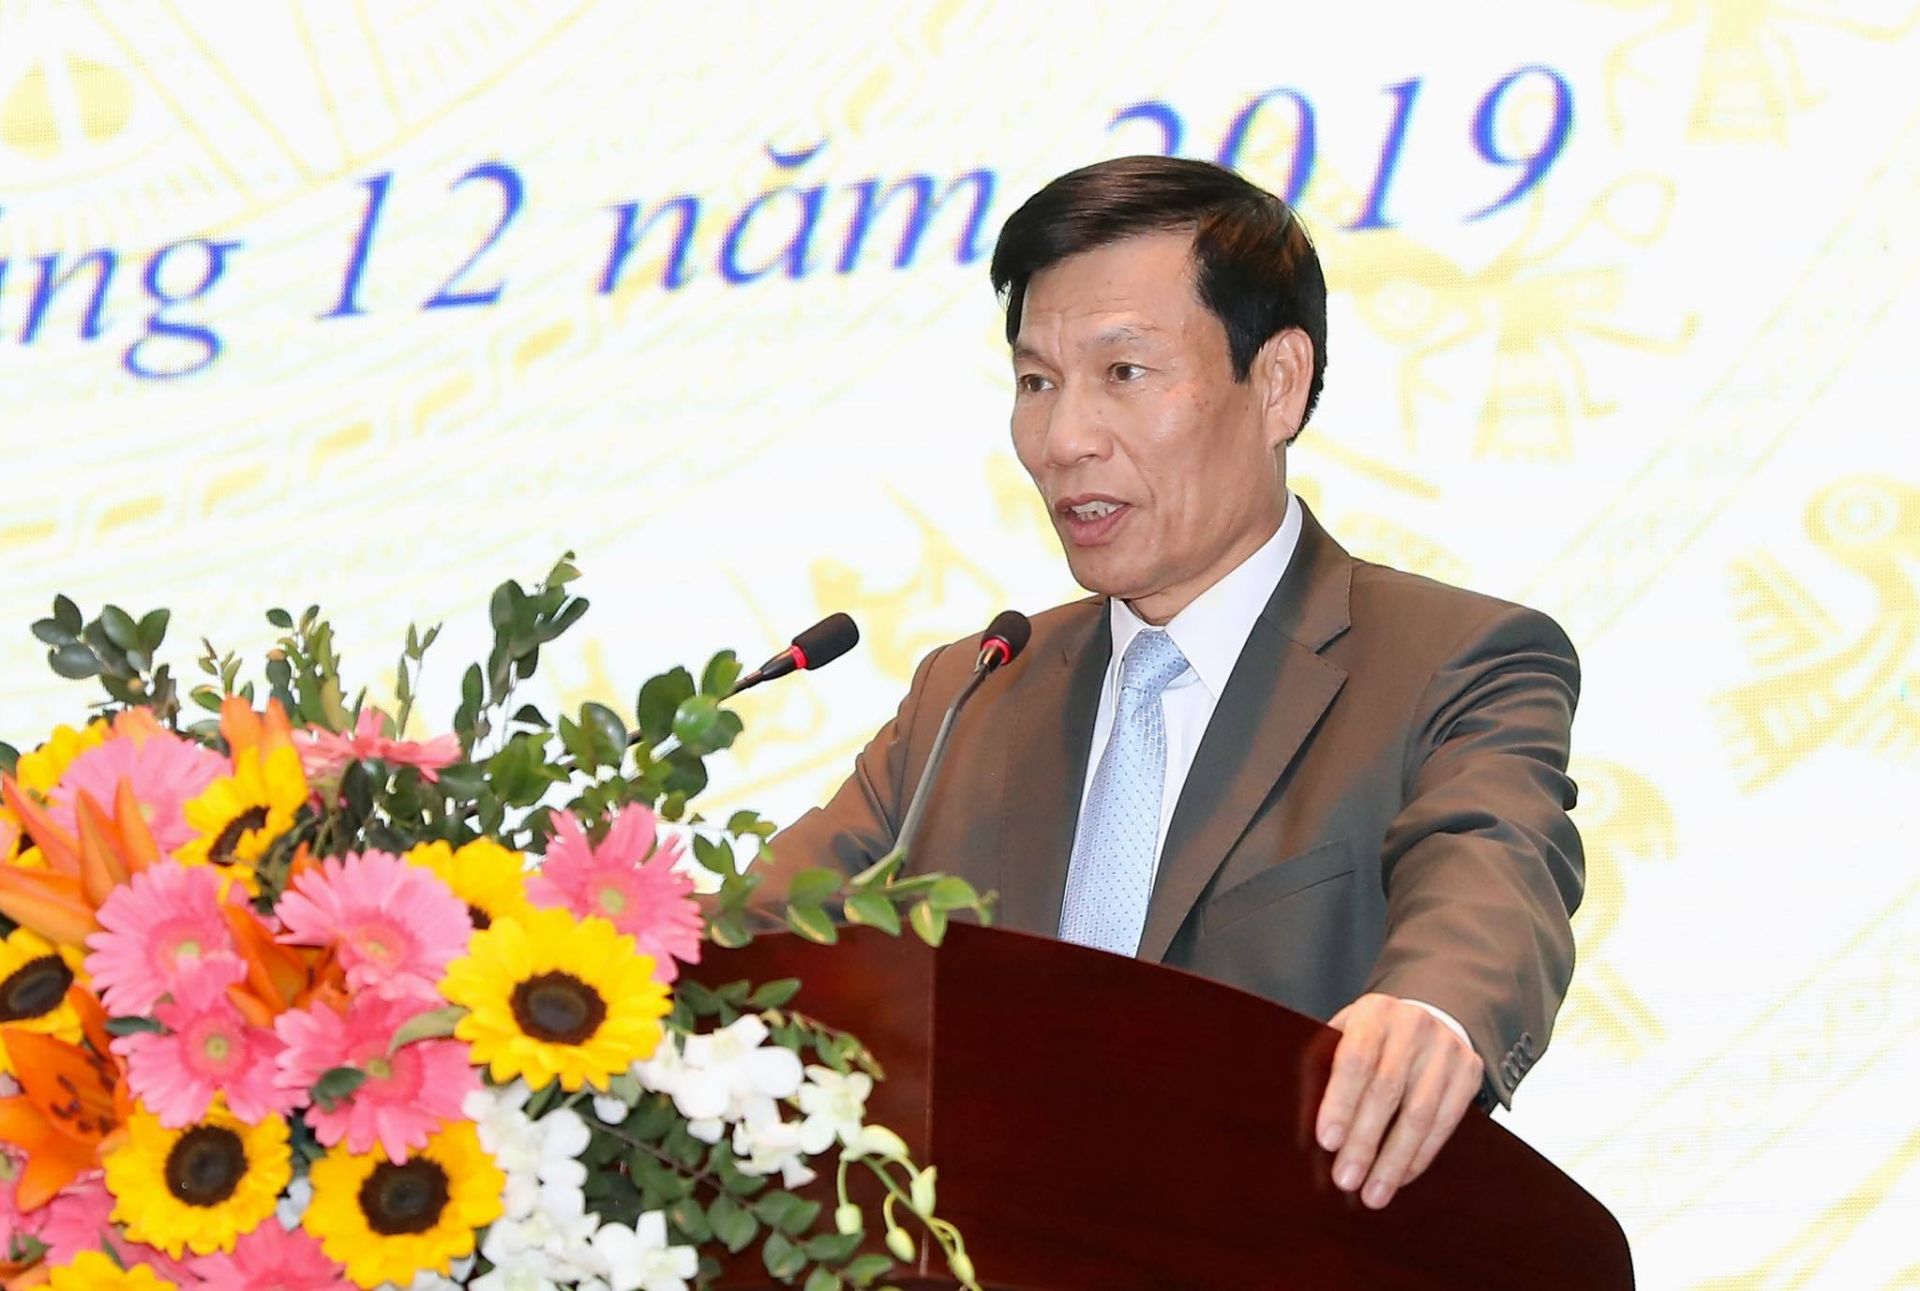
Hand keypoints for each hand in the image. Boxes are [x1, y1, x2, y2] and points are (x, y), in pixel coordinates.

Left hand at [1314, 993, 1482, 1208]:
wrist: (1428, 1013)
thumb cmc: (1371, 1036)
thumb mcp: (1343, 1035)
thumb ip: (1325, 1069)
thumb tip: (1309, 1128)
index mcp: (1374, 1013)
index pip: (1356, 1059)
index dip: (1341, 1102)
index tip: (1327, 1142)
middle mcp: (1413, 1026)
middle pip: (1387, 1091)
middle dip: (1364, 1141)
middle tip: (1346, 1180)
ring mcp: (1446, 1049)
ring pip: (1420, 1115)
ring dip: (1394, 1160)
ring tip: (1373, 1194)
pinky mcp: (1468, 1072)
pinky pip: (1444, 1124)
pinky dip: (1419, 1156)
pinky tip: (1399, 1177)